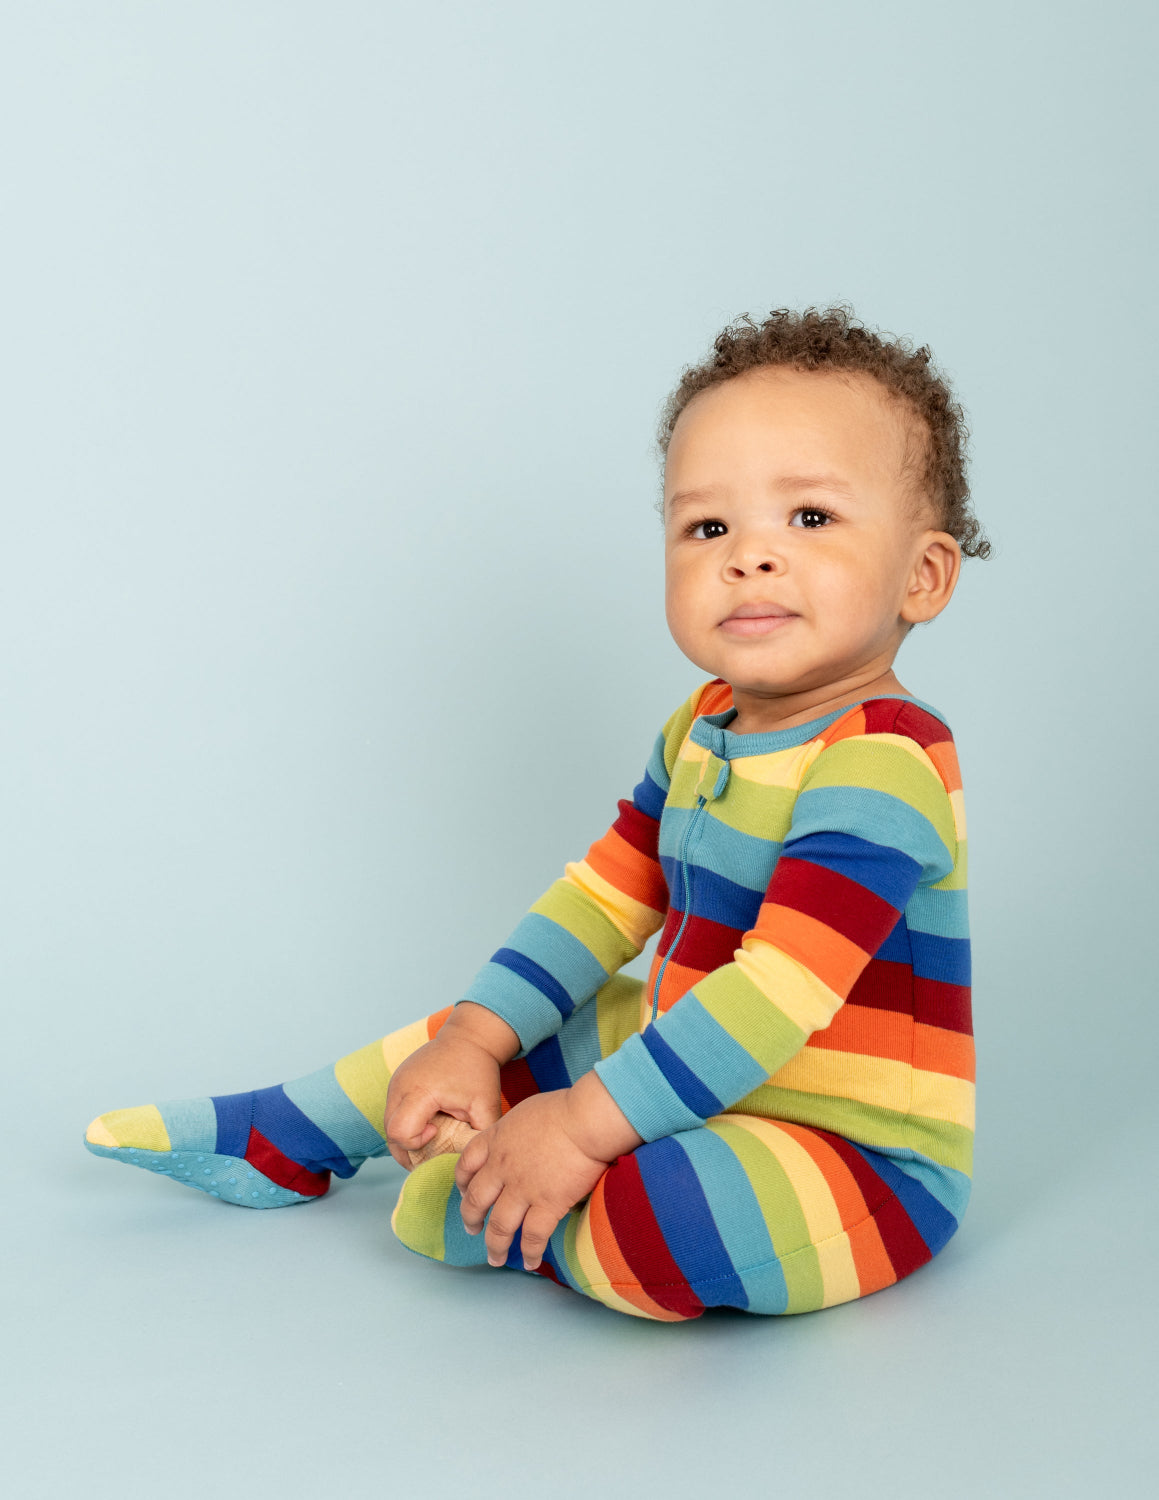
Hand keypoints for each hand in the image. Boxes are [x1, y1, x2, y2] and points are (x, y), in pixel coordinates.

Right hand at [383, 1003, 518, 1169]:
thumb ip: (477, 1138)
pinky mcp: (396, 1081)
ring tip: (432, 1138)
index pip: (399, 1133)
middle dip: (409, 1149)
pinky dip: (406, 1123)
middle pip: (389, 1133)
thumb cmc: (478, 1070)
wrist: (470, 1036)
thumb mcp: (485, 1106)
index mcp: (420, 1091)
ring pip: (389, 1124)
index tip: (438, 1132)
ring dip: (407, 1137)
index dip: (416, 1144)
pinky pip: (393, 1112)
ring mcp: (395, 1082)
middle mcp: (400, 1086)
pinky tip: (427, 1124)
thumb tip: (472, 1165)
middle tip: (433, 1151)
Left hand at [454, 1072, 642, 1270]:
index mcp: (495, 1140)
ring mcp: (522, 1188)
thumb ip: (514, 1131)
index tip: (465, 1192)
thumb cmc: (564, 1109)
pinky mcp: (547, 1204)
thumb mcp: (524, 1112)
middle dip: (471, 1219)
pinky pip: (532, 1236)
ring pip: (499, 1226)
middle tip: (473, 1229)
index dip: (462, 1182)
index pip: (466, 1164)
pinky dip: (529, 1252)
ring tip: (495, 1258)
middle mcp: (502, 1167)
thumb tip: (519, 1140)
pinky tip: (530, 1261)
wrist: (585, 1119)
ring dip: (495, 1246)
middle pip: (476, 1200)